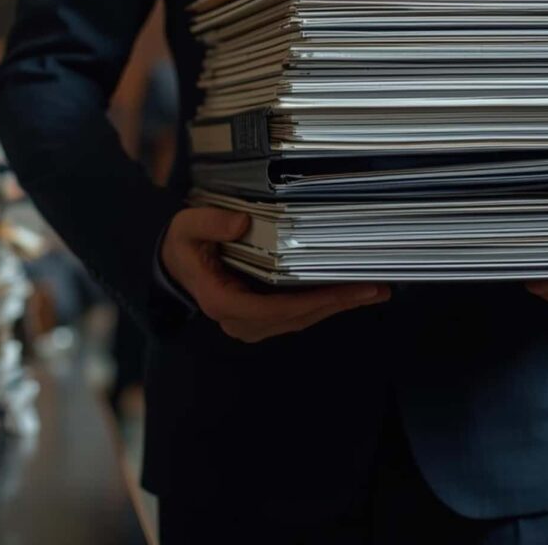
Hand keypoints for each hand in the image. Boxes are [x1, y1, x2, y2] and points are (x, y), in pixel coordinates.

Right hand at [161, 206, 389, 342]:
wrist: (174, 266)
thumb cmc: (182, 247)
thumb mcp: (186, 227)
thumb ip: (210, 222)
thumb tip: (242, 222)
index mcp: (221, 301)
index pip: (271, 309)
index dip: (309, 302)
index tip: (339, 291)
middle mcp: (239, 320)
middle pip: (295, 317)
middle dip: (336, 304)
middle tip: (373, 288)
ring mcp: (251, 324)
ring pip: (301, 320)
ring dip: (336, 306)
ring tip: (372, 290)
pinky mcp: (262, 320)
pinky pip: (297, 315)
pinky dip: (324, 305)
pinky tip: (348, 293)